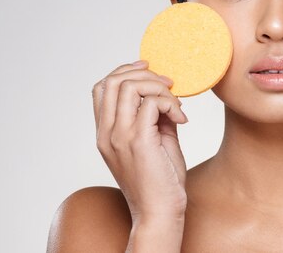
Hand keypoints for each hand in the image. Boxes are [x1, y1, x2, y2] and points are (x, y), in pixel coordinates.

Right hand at [92, 60, 188, 224]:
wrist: (160, 211)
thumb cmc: (160, 180)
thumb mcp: (154, 140)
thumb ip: (153, 116)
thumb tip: (165, 94)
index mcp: (105, 133)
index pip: (101, 88)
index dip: (124, 71)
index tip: (149, 71)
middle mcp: (107, 133)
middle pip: (112, 81)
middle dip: (144, 74)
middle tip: (169, 85)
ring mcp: (120, 136)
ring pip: (130, 86)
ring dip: (159, 88)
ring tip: (176, 105)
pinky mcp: (138, 141)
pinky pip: (151, 103)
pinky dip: (170, 104)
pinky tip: (181, 120)